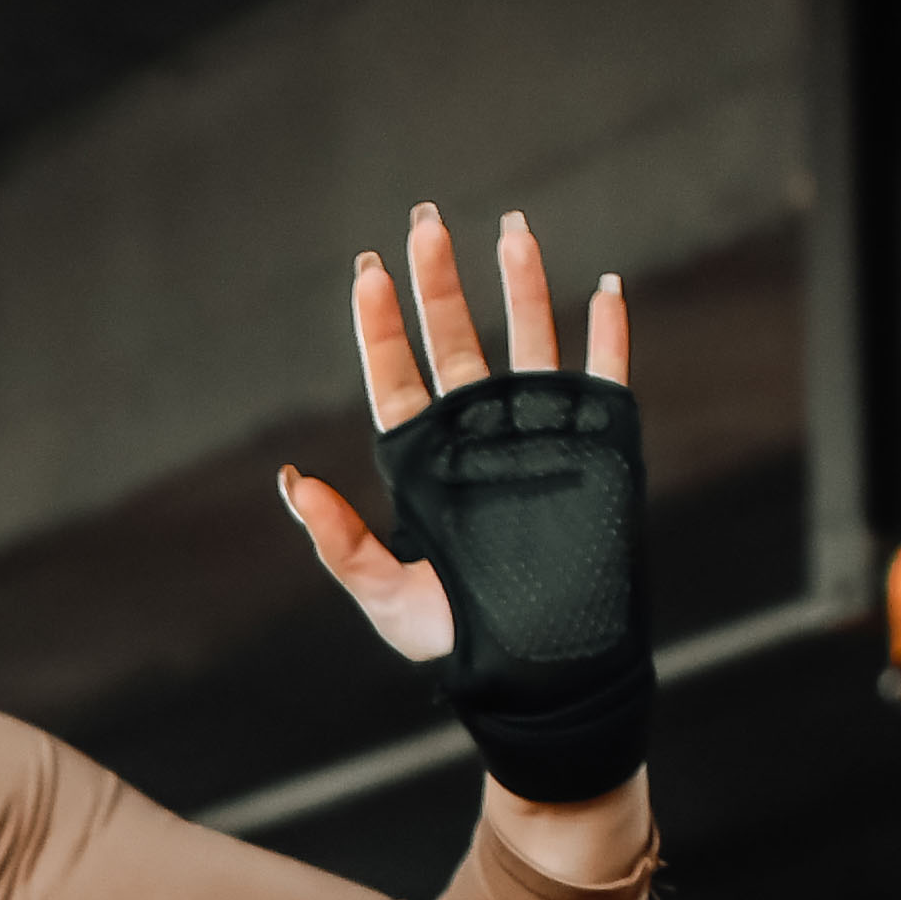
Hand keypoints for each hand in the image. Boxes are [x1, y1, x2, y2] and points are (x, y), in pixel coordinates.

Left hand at [268, 207, 650, 803]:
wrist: (543, 676)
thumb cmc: (460, 645)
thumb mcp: (385, 599)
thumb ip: (341, 543)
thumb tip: (293, 485)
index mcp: (424, 463)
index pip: (396, 376)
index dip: (380, 325)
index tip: (369, 271)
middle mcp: (477, 437)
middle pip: (455, 340)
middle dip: (439, 282)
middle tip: (425, 222)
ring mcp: (537, 437)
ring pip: (527, 342)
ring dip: (521, 286)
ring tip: (511, 229)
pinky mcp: (595, 450)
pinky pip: (603, 378)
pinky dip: (607, 334)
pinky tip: (603, 287)